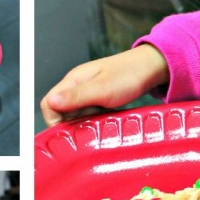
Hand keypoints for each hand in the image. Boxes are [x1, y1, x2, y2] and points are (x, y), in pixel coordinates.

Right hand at [40, 46, 169, 126]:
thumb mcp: (102, 89)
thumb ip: (76, 97)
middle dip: (71, 124)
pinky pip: (88, 114)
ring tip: (100, 123)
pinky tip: (105, 120)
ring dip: (84, 123)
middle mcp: (76, 86)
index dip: (55, 121)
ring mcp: (87, 92)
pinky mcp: (98, 98)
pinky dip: (94, 120)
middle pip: (60, 111)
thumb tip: (50, 103)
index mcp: (73, 80)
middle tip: (89, 127)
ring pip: (75, 114)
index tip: (71, 131)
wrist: (152, 67)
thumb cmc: (129, 75)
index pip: (48, 104)